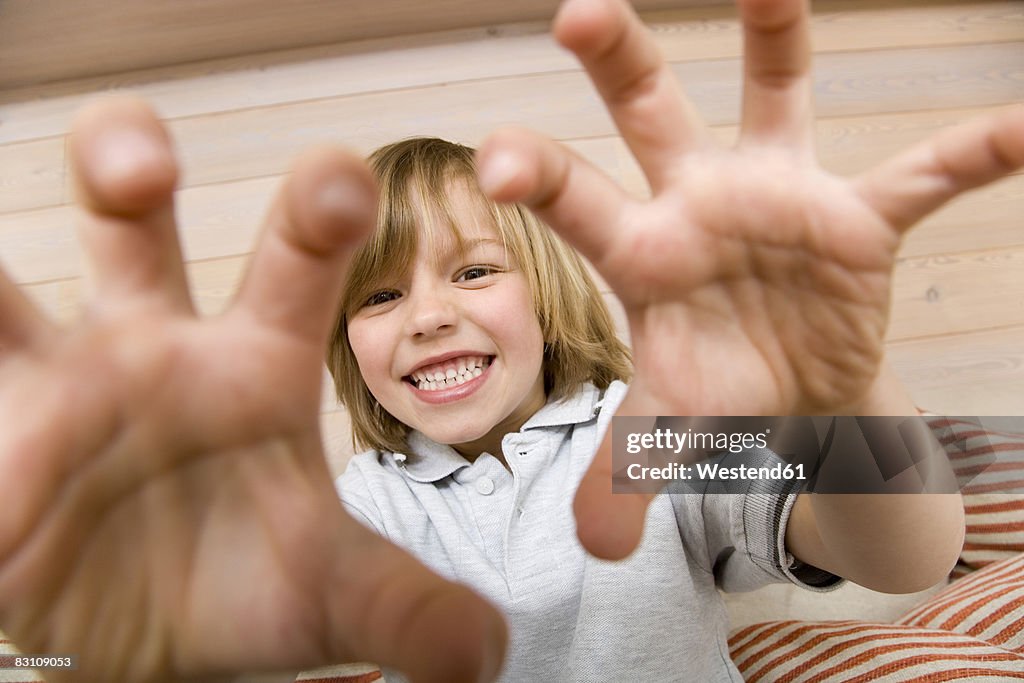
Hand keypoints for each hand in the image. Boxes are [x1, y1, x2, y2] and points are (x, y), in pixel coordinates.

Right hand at [0, 98, 504, 681]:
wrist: (146, 642)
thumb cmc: (243, 585)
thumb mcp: (329, 595)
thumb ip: (405, 607)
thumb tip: (485, 655)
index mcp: (254, 361)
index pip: (297, 263)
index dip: (321, 212)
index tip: (342, 180)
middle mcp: (153, 343)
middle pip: (131, 221)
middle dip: (127, 164)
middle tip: (140, 166)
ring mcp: (57, 380)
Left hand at [475, 0, 1023, 558]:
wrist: (793, 392)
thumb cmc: (718, 389)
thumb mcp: (674, 426)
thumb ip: (628, 472)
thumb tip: (594, 553)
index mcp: (642, 251)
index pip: (579, 205)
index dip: (539, 178)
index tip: (496, 157)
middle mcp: (699, 200)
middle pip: (650, 113)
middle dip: (620, 59)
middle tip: (577, 11)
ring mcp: (780, 197)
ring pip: (776, 95)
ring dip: (775, 35)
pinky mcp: (857, 220)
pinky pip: (920, 177)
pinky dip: (971, 156)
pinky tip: (1022, 130)